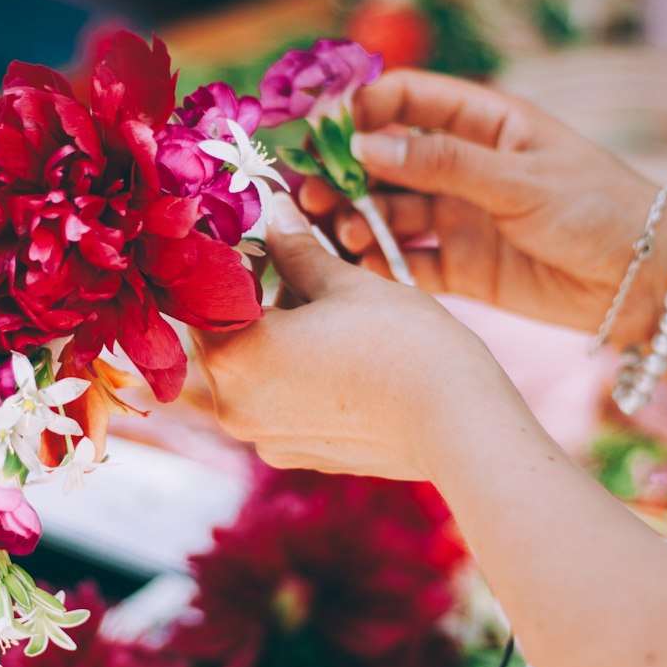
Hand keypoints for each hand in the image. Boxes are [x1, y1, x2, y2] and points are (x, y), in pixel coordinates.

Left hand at [192, 195, 503, 481]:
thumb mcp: (342, 281)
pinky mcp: (298, 455)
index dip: (228, 257)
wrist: (460, 423)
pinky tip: (335, 349)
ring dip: (274, 333)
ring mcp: (265, 438)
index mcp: (233, 357)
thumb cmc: (403, 344)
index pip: (206, 293)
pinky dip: (293, 372)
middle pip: (225, 334)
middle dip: (253, 295)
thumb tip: (272, 212)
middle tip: (291, 259)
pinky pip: (277, 401)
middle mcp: (233, 406)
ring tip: (324, 303)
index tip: (253, 231)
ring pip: (252, 368)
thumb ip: (294, 248)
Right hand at [301, 70, 666, 344]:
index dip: (362, 109)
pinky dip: (381, 266)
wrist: (649, 283)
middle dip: (344, 173)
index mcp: (483, 123)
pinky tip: (362, 268)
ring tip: (342, 233)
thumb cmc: (600, 210)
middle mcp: (462, 168)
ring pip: (389, 213)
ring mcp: (459, 217)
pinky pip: (407, 263)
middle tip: (309, 190)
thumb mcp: (522, 179)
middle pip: (385, 161)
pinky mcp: (462, 268)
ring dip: (357, 220)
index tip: (324, 129)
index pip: (407, 100)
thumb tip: (365, 145)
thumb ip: (442, 165)